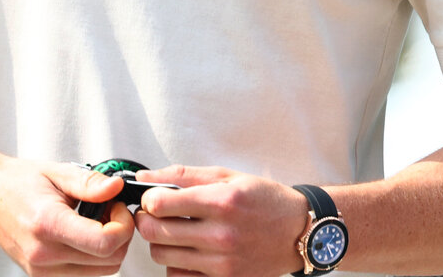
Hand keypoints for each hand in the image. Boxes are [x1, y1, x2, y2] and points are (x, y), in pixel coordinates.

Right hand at [0, 159, 134, 275]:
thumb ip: (89, 183)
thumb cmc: (17, 183)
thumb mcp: (57, 172)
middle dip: (121, 234)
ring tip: (98, 220)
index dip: (123, 225)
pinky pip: (83, 273)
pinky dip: (93, 255)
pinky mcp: (41, 275)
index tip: (118, 206)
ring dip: (109, 247)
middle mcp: (43, 254)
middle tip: (112, 210)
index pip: (104, 243)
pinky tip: (86, 233)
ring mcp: (41, 270)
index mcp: (48, 224)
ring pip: (100, 271)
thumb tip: (116, 188)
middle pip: (108, 261)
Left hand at [134, 166, 309, 275]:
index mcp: (223, 201)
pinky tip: (188, 249)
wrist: (298, 231)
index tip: (154, 197)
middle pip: (155, 232)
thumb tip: (144, 178)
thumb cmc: (265, 200)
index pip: (160, 203)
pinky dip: (175, 263)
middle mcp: (221, 234)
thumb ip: (185, 176)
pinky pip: (177, 276)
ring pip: (162, 255)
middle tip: (155, 214)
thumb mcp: (230, 177)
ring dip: (161, 241)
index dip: (149, 199)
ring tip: (176, 230)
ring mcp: (221, 262)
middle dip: (147, 220)